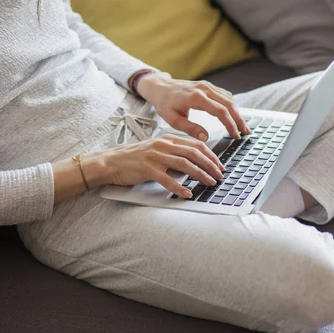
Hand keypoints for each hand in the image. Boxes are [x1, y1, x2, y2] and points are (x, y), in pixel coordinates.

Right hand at [101, 134, 224, 197]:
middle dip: (211, 165)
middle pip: (194, 153)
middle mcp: (163, 145)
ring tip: (210, 183)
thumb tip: (197, 162)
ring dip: (200, 174)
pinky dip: (179, 187)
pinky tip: (188, 194)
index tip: (220, 165)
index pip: (196, 144)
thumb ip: (176, 152)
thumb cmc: (136, 158)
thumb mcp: (158, 149)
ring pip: (185, 164)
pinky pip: (167, 179)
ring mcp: (156, 156)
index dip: (211, 155)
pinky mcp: (148, 168)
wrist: (112, 162)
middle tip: (220, 175)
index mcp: (168, 139)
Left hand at [136, 72, 250, 140]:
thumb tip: (206, 137)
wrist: (160, 88)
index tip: (235, 135)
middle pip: (229, 104)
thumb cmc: (165, 104)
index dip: (230, 124)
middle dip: (239, 119)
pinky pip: (224, 95)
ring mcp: (207, 86)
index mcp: (196, 98)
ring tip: (243, 127)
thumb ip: (190, 128)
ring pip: (229, 99)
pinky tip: (235, 116)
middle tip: (246, 133)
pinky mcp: (208, 86)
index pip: (220, 111)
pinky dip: (232, 106)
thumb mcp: (173, 120)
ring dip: (237, 113)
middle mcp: (204, 89)